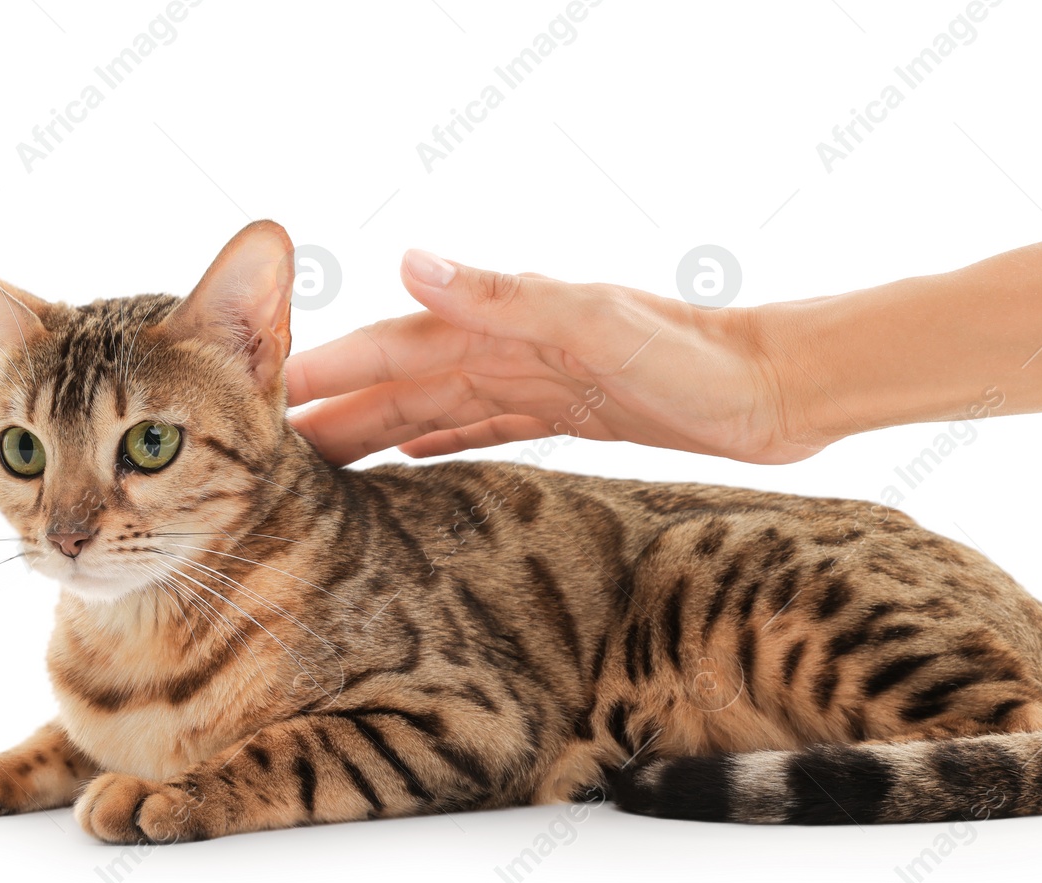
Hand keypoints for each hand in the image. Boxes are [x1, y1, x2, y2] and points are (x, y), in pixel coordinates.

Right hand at [284, 250, 823, 466]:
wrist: (778, 389)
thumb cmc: (699, 359)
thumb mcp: (597, 323)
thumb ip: (507, 296)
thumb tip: (410, 263)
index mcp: (509, 322)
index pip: (397, 343)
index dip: (330, 365)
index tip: (264, 390)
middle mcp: (515, 347)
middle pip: (405, 378)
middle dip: (337, 407)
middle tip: (270, 449)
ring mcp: (541, 379)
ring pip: (437, 405)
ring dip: (378, 426)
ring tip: (321, 460)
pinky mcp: (571, 414)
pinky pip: (486, 427)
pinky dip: (441, 440)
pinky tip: (412, 458)